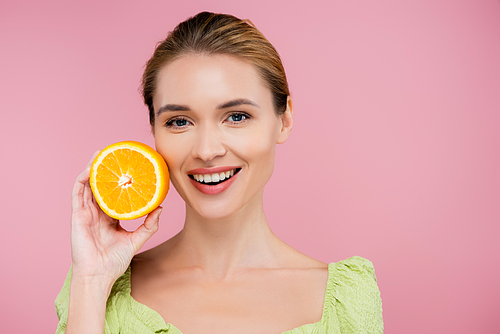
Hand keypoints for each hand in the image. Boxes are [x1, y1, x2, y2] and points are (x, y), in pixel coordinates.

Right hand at [69, 152, 161, 283]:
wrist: (98, 276)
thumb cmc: (114, 262)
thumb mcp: (136, 239)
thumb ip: (149, 225)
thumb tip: (161, 208)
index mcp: (109, 218)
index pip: (114, 195)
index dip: (120, 182)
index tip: (130, 169)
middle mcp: (97, 213)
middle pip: (100, 187)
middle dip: (106, 171)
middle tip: (116, 155)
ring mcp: (86, 213)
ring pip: (88, 186)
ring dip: (93, 169)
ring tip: (102, 155)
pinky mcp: (77, 215)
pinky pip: (78, 193)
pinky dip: (83, 179)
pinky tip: (91, 169)